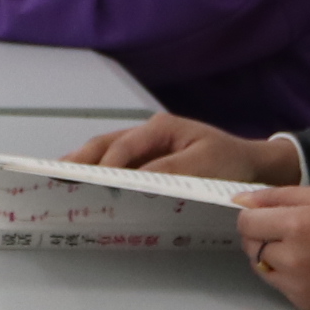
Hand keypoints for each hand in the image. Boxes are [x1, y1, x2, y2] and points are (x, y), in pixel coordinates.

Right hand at [68, 114, 303, 180]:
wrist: (255, 165)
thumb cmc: (231, 165)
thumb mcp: (205, 167)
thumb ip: (170, 171)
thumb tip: (135, 178)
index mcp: (161, 128)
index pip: (124, 147)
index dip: (104, 165)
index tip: (86, 181)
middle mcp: (150, 131)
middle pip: (106, 143)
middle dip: (80, 159)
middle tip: (55, 175)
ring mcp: (149, 142)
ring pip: (107, 149)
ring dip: (85, 163)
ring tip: (60, 177)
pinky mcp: (152, 156)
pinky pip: (119, 160)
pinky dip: (100, 168)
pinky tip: (87, 181)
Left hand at [234, 185, 309, 309]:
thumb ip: (278, 196)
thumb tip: (241, 201)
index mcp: (297, 225)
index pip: (246, 223)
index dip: (253, 215)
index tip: (267, 214)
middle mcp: (292, 258)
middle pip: (250, 246)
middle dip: (262, 235)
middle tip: (290, 230)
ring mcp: (298, 286)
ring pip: (262, 268)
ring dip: (272, 257)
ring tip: (304, 248)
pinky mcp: (306, 305)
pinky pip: (281, 286)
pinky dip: (288, 276)